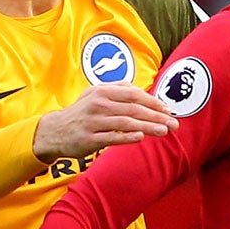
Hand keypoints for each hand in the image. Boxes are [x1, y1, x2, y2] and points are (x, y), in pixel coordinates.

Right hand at [32, 84, 173, 161]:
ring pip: (126, 122)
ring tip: (164, 131)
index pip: (133, 94)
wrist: (55, 131)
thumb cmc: (81, 113)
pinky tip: (141, 136)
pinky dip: (127, 136)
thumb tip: (142, 90)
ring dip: (147, 126)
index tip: (169, 110)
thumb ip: (117, 89)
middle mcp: (98, 104)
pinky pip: (112, 137)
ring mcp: (93, 121)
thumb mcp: (95, 95)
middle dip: (156, 116)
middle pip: (133, 108)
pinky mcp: (89, 139)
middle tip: (174, 123)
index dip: (153, 102)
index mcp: (102, 92)